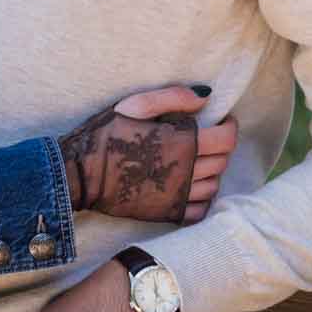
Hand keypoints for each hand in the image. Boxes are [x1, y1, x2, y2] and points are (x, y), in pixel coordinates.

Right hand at [59, 86, 237, 222]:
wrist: (82, 174)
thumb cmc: (107, 135)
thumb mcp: (136, 105)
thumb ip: (174, 97)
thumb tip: (206, 97)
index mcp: (182, 143)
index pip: (226, 139)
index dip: (230, 127)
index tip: (223, 121)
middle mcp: (186, 172)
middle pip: (222, 162)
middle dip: (221, 147)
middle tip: (209, 138)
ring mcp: (178, 196)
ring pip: (214, 185)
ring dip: (212, 171)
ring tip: (198, 160)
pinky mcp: (168, 213)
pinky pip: (200, 210)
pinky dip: (202, 198)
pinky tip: (190, 186)